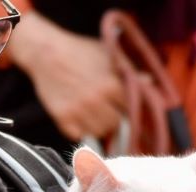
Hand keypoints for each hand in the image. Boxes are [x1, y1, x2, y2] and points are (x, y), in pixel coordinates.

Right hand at [7, 12, 126, 140]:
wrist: (46, 53)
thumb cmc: (80, 51)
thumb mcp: (107, 55)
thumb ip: (128, 71)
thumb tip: (149, 82)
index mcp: (111, 85)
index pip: (131, 110)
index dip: (129, 109)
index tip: (125, 108)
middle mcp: (96, 101)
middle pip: (117, 124)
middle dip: (115, 118)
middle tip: (108, 109)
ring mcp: (79, 112)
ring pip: (99, 132)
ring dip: (99, 126)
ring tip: (94, 112)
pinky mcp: (63, 119)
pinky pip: (79, 136)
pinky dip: (80, 130)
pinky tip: (79, 116)